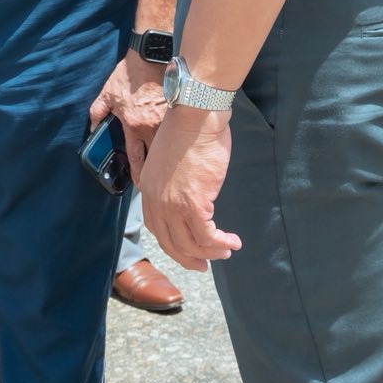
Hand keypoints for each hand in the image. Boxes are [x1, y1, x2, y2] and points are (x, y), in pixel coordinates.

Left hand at [89, 51, 166, 178]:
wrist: (151, 56)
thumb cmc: (130, 74)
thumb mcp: (108, 93)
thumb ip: (97, 111)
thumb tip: (93, 127)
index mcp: (133, 125)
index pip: (135, 157)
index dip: (137, 174)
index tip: (139, 183)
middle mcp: (151, 126)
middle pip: (155, 157)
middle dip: (154, 170)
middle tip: (154, 180)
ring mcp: (166, 120)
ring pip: (167, 146)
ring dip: (165, 155)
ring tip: (165, 165)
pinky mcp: (177, 111)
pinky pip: (176, 130)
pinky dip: (174, 138)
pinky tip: (175, 143)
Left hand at [141, 106, 240, 269]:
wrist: (196, 116)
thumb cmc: (188, 131)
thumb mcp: (169, 161)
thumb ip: (172, 183)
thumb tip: (187, 196)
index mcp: (149, 190)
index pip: (158, 230)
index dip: (174, 245)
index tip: (189, 251)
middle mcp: (157, 202)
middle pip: (172, 243)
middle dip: (190, 258)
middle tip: (205, 265)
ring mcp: (174, 205)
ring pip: (192, 244)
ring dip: (212, 252)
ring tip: (227, 251)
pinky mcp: (195, 203)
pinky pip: (208, 235)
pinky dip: (221, 242)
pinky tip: (233, 242)